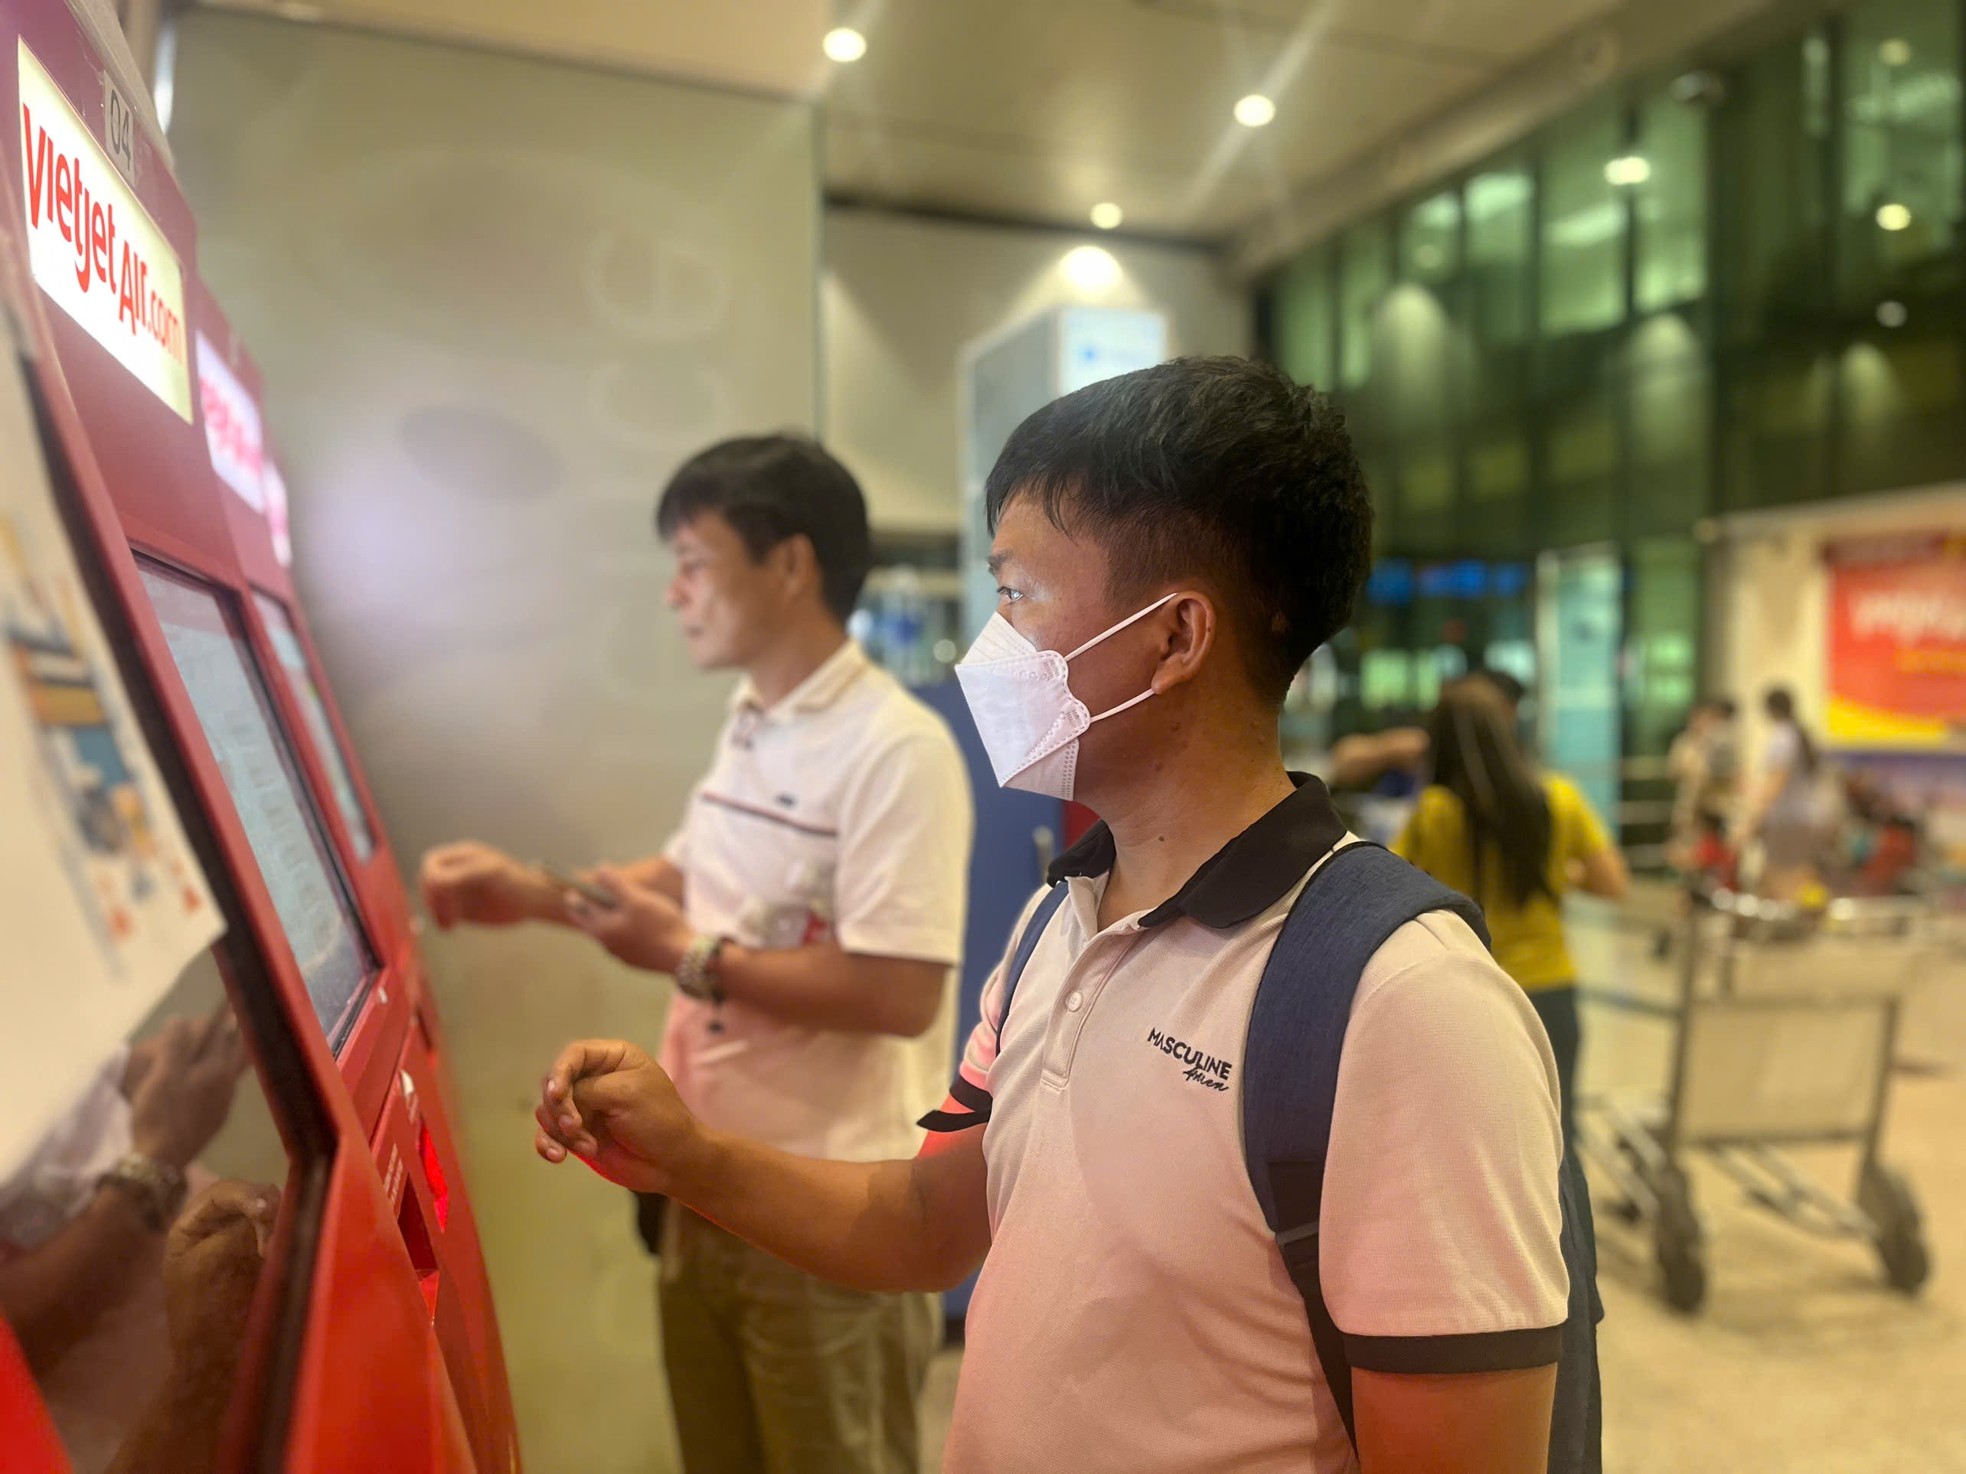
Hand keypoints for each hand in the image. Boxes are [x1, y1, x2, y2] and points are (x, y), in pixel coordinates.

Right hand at [130, 1013, 248, 1168]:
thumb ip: (175, 1045)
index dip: (229, 1019)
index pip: (228, 1037)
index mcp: (217, 1070)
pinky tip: (211, 1080)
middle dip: (235, 1037)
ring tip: (226, 1046)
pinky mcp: (214, 1120)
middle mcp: (227, 1086)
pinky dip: (218, 1077)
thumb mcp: (162, 1075)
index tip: (235, 1005)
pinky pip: (222, 1090)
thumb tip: (180, 1018)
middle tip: (235, 1019)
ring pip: (230, 1073)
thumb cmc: (161, 1112)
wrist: (160, 1160)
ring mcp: (223, 1105)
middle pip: (236, 1055)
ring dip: (228, 1057)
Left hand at [161, 1179, 277, 1378]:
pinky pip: (281, 1232)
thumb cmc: (207, 1316)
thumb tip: (273, 1204)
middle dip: (265, 1207)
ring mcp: (242, 1244)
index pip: (222, 1192)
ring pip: (269, 1212)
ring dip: (279, 1220)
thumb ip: (241, 1227)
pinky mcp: (267, 1259)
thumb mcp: (214, 1264)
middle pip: (248, 1196)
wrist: (221, 1366)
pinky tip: (291, 1247)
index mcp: (190, 1229)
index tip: (267, 1210)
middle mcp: (215, 1230)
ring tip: (281, 1243)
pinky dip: (288, 1234)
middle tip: (277, 1230)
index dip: (246, 1194)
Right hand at [419, 841, 551, 929]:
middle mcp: (456, 873)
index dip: (429, 876)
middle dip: (432, 896)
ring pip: (433, 900)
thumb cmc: (515, 881)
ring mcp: (459, 892)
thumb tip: (433, 881)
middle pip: (428, 882)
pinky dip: (442, 921)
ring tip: (450, 923)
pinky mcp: (462, 910)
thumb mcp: (489, 872)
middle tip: (445, 909)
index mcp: (462, 856)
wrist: (533, 901)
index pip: (431, 862)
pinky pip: (443, 915)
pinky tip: (451, 928)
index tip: (438, 890)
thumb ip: (461, 874)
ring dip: (436, 911)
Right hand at [534, 1040, 704, 1194]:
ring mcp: (585, 1108)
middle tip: (576, 1127)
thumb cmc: (659, 1120)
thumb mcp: (626, 1094)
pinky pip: (549, 1135)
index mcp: (613, 1058)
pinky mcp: (579, 1134)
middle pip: (555, 1083)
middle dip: (560, 1108)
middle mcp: (595, 1079)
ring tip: (587, 1146)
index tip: (557, 1095)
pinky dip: (548, 1145)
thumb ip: (586, 1090)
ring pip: (549, 1112)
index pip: (574, 1055)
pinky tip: (557, 1157)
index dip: (559, 1072)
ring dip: (561, 1131)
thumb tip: (554, 1099)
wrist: (673, 1163)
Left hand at [565, 866, 691, 973]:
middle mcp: (606, 944)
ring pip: (608, 931)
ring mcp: (621, 954)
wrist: (684, 957)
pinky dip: (623, 928)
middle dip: (591, 905)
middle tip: (596, 890)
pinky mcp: (635, 959)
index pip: (578, 907)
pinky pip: (622, 940)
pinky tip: (638, 922)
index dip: (576, 892)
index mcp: (601, 929)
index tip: (573, 882)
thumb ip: (615, 884)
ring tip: (620, 903)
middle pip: (591, 921)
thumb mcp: (637, 899)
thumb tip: (598, 869)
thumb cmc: (659, 925)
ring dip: (609, 917)